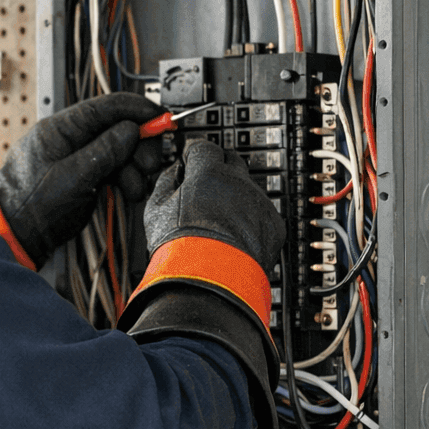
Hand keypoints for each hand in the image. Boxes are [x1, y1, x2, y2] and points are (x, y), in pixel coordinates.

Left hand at [0, 93, 162, 267]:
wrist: (14, 235)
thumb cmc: (29, 206)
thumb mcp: (70, 178)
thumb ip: (103, 152)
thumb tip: (131, 129)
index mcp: (61, 129)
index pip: (107, 106)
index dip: (138, 110)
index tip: (161, 120)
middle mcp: (72, 138)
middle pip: (118, 128)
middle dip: (139, 145)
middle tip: (148, 164)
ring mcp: (79, 157)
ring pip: (120, 150)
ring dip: (134, 167)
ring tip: (134, 187)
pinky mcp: (85, 176)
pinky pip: (114, 168)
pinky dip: (126, 178)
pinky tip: (129, 191)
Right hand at [143, 141, 285, 272]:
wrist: (211, 280)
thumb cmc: (181, 248)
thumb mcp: (156, 209)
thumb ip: (166, 181)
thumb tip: (173, 172)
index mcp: (209, 174)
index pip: (205, 147)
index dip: (194, 153)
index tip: (190, 159)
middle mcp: (239, 183)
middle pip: (232, 160)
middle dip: (218, 167)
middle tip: (205, 183)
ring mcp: (259, 203)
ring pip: (247, 189)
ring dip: (234, 195)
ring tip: (217, 218)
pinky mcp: (273, 225)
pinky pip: (261, 213)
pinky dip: (249, 218)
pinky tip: (233, 234)